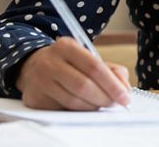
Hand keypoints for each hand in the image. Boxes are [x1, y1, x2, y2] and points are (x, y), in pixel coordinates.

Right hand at [15, 37, 131, 109]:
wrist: (33, 67)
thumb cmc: (68, 64)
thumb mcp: (88, 58)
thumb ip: (111, 70)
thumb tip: (124, 89)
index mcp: (66, 46)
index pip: (94, 67)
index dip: (112, 84)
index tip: (125, 96)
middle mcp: (50, 62)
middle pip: (83, 86)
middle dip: (105, 98)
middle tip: (116, 103)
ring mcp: (39, 81)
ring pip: (73, 101)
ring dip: (93, 106)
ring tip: (101, 104)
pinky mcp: (34, 98)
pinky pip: (62, 110)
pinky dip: (78, 111)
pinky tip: (85, 107)